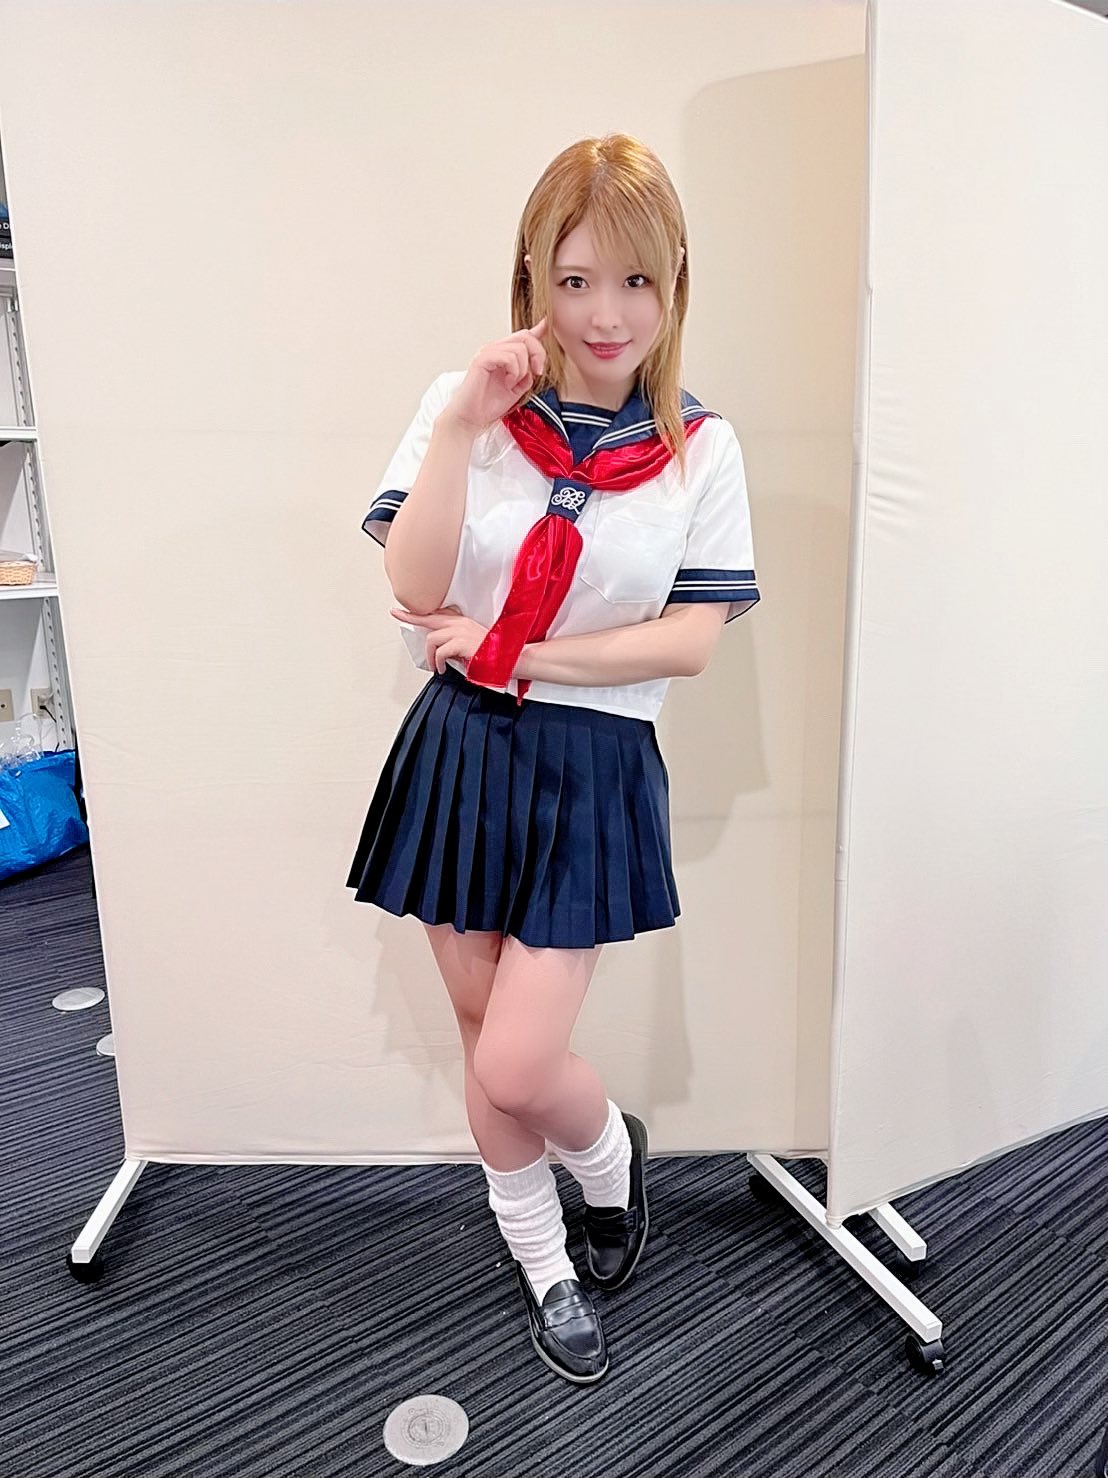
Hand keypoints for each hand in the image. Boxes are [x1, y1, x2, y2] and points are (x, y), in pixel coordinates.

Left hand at [390, 605, 489, 673]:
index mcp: (462, 622)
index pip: (437, 613)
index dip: (419, 613)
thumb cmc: (491, 654)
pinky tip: (442, 669)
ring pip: (432, 638)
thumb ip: (454, 642)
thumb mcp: (470, 644)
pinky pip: (440, 652)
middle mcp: (460, 623)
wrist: (508, 658)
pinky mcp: (462, 642)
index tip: (402, 610)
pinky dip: (438, 662)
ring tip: (436, 666)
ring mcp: (461, 631)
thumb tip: (438, 650)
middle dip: (411, 617)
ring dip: (430, 655)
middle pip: (429, 618)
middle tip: (397, 614)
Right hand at [442, 318, 548, 432]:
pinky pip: (508, 357)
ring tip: (513, 383)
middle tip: (537, 372)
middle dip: (538, 354)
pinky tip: (508, 383)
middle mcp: (495, 349)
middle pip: (525, 336)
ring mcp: (488, 352)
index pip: (522, 336)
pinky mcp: (482, 359)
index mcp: (503, 354)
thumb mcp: (517, 387)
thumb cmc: (489, 405)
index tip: (547, 323)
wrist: (471, 418)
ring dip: (523, 369)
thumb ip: (527, 374)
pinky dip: (514, 372)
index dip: (537, 329)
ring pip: (519, 348)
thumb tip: (537, 363)